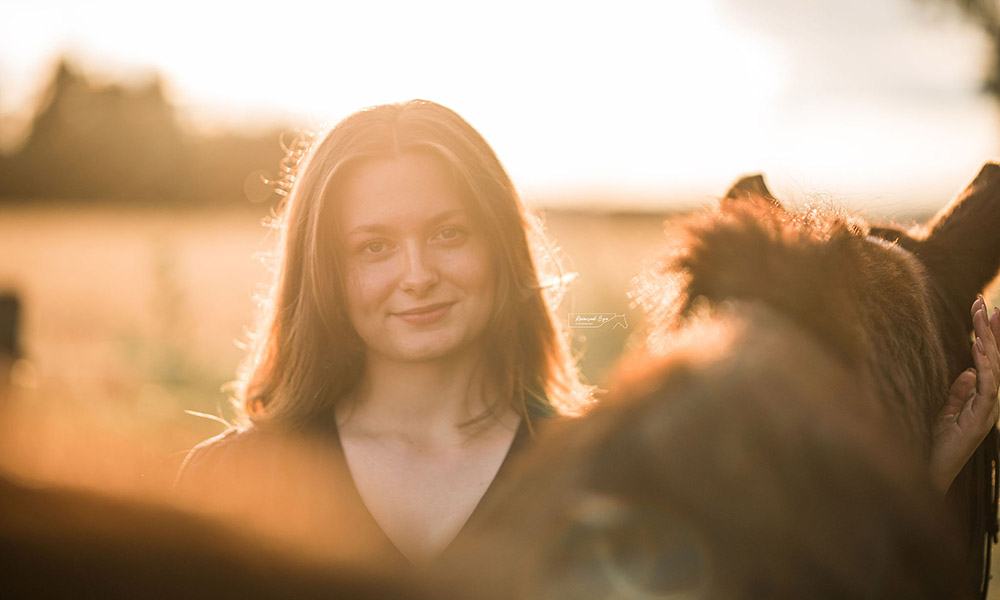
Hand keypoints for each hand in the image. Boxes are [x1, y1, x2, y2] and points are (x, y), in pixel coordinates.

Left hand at [929, 295, 999, 492]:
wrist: (930, 472)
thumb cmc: (935, 443)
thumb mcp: (946, 410)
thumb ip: (959, 392)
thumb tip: (969, 372)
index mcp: (981, 397)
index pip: (989, 360)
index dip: (991, 336)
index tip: (988, 309)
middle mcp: (988, 401)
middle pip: (994, 359)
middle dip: (991, 330)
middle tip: (984, 302)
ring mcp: (987, 410)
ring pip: (994, 368)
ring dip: (987, 340)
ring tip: (981, 315)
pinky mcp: (980, 420)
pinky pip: (987, 388)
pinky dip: (984, 366)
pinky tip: (977, 347)